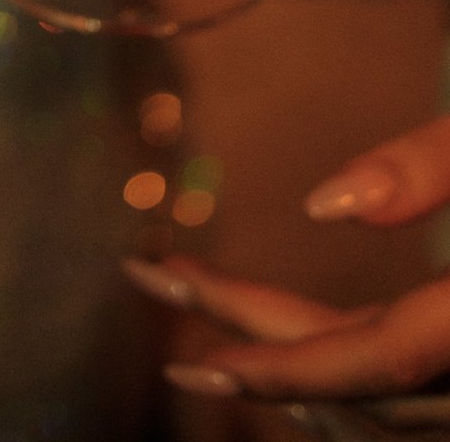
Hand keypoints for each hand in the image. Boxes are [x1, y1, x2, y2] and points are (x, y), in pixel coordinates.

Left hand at [124, 120, 449, 423]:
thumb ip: (430, 166)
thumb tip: (320, 205)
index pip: (380, 357)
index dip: (285, 367)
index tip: (197, 361)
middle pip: (357, 375)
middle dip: (248, 333)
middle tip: (152, 274)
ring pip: (377, 408)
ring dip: (286, 364)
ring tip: (199, 313)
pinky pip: (402, 402)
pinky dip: (337, 382)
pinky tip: (287, 352)